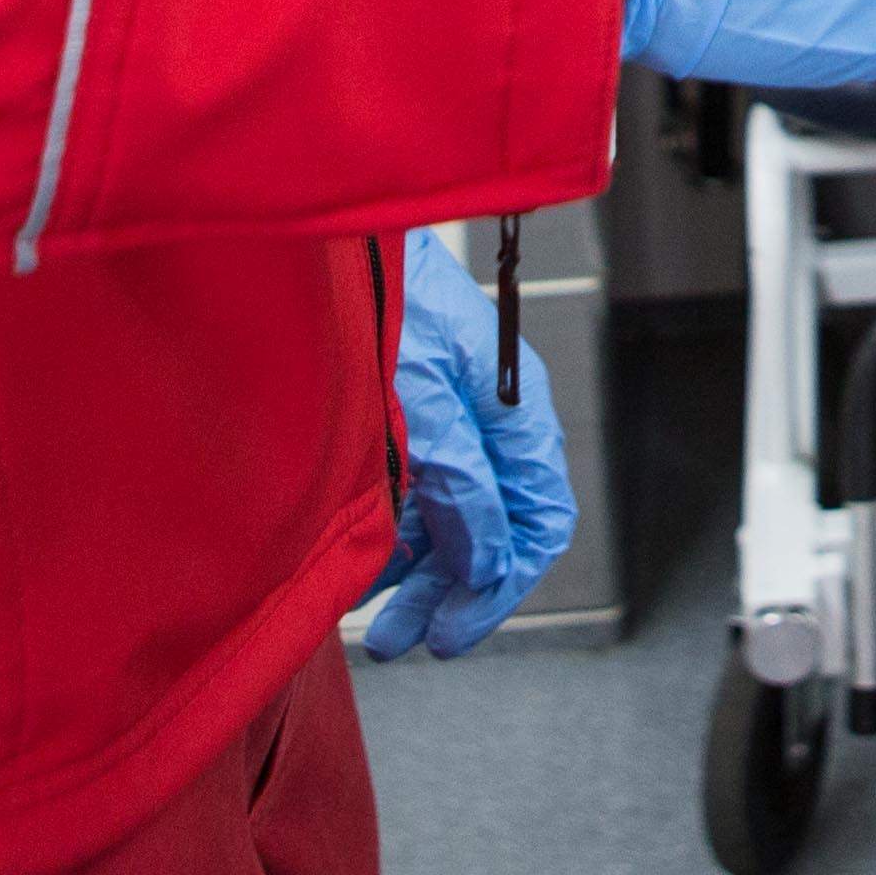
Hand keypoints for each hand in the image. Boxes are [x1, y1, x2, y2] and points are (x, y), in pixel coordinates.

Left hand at [359, 229, 572, 659]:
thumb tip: (486, 557)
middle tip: (409, 638)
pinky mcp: (407, 418)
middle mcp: (484, 423)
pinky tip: (364, 569)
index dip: (503, 583)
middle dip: (452, 593)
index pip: (538, 517)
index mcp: (511, 412)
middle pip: (492, 531)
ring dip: (418, 578)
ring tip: (378, 623)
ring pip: (451, 522)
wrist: (336, 235)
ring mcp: (446, 422)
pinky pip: (415, 497)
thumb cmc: (384, 291)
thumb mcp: (422, 389)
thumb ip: (458, 476)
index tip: (459, 628)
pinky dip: (393, 540)